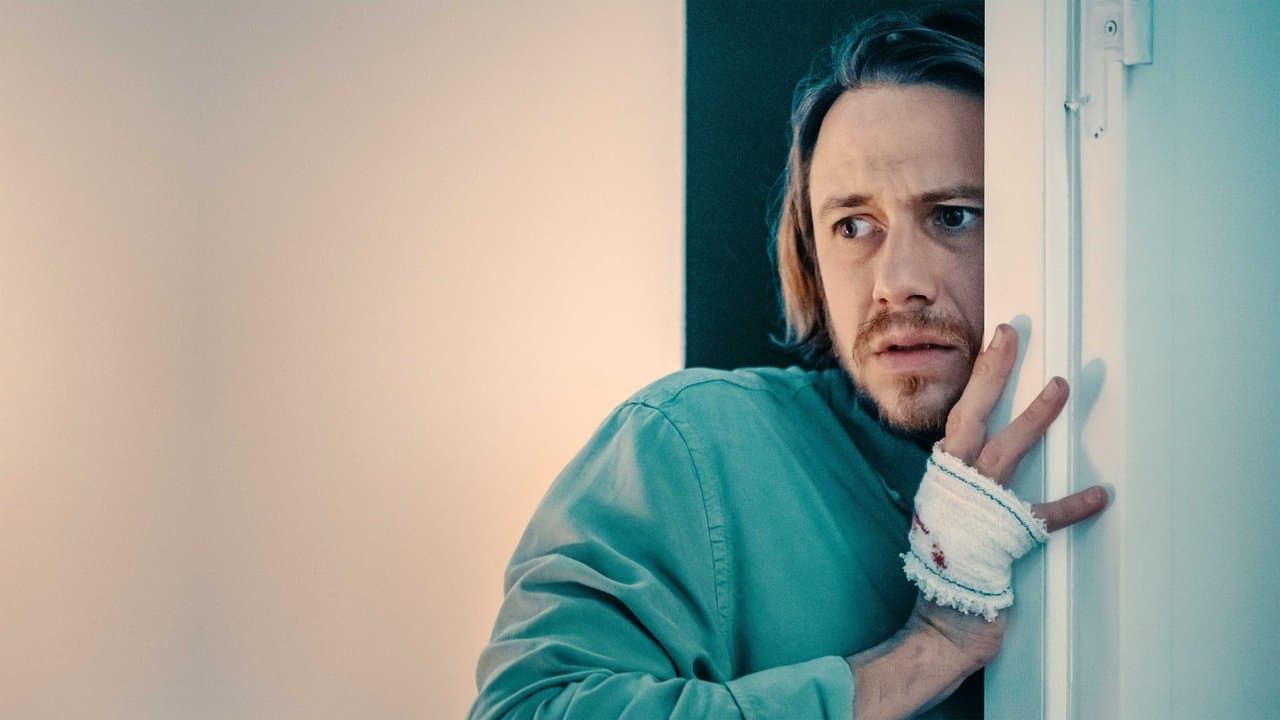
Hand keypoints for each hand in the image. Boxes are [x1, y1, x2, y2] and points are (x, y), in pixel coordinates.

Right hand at [917, 323, 1107, 667]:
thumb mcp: (947, 508)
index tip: (998, 340)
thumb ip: (964, 479)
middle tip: (1013, 337)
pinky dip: (1073, 505)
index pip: (961, 414)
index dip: (980, 376)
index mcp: (943, 474)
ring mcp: (978, 507)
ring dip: (1033, 419)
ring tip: (1060, 388)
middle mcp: (955, 482)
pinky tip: (1100, 494)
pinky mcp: (1004, 537)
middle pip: (972, 417)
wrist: (943, 614)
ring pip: (1006, 452)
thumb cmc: (947, 560)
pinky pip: (1043, 516)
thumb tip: (980, 451)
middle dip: (992, 375)